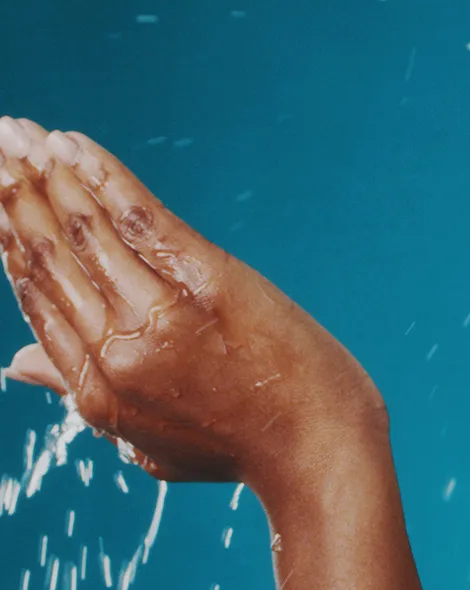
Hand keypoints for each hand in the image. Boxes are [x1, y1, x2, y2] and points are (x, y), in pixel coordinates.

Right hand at [0, 118, 386, 497]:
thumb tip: (14, 365)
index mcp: (93, 387)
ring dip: (47, 172)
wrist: (318, 456)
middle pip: (47, 255)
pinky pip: (140, 218)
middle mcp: (116, 347)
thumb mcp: (145, 436)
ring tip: (18, 133)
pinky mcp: (208, 283)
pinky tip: (73, 144)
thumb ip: (78, 392)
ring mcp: (160, 314)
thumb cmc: (238, 447)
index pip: (35, 295)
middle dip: (11, 192)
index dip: (7, 238)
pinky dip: (103, 176)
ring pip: (85, 230)